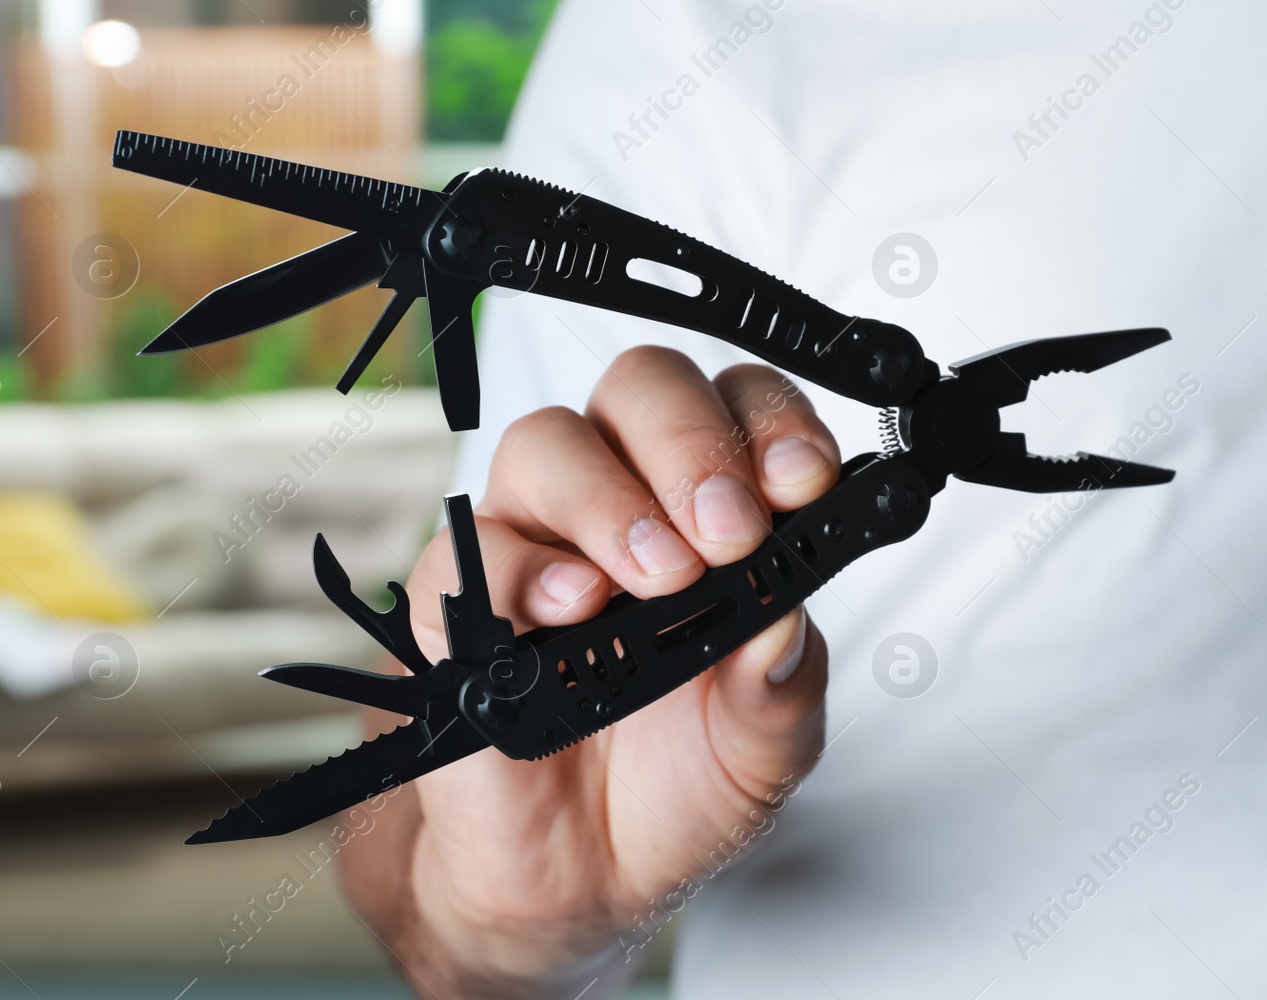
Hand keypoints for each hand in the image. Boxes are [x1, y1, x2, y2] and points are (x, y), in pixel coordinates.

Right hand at [338, 347, 841, 997]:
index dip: (774, 424)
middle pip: (641, 389)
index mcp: (713, 510)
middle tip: (728, 530)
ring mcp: (539, 541)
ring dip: (612, 502)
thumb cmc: (681, 780)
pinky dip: (525, 570)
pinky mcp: (463, 600)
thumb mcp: (767, 745)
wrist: (587, 876)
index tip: (803, 482)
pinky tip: (575, 610)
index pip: (740, 408)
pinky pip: (471, 546)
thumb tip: (788, 618)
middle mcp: (625, 501)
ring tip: (660, 579)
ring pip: (548, 443)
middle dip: (692, 444)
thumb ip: (784, 681)